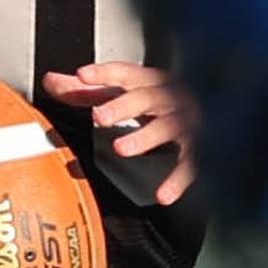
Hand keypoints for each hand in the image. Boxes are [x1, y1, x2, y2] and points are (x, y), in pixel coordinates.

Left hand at [40, 62, 196, 204]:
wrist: (217, 106)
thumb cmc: (162, 98)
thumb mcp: (127, 91)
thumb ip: (89, 90)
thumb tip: (51, 81)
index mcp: (149, 81)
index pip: (125, 73)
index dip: (103, 73)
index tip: (82, 75)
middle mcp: (169, 97)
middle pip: (146, 97)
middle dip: (123, 106)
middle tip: (98, 116)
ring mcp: (187, 121)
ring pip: (167, 127)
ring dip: (145, 137)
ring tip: (121, 149)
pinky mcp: (200, 147)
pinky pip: (190, 164)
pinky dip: (177, 180)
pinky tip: (163, 195)